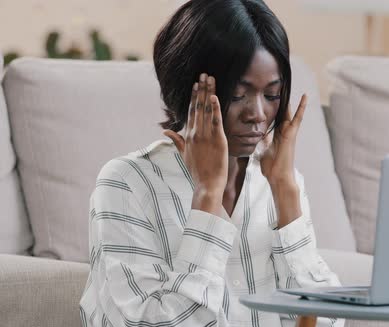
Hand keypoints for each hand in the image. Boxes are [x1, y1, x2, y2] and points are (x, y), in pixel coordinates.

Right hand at [163, 73, 227, 213]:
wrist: (207, 184)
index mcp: (189, 135)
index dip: (194, 97)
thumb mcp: (184, 154)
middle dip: (201, 89)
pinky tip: (215, 97)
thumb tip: (165, 132)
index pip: (191, 111)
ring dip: (208, 93)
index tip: (196, 84)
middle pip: (198, 106)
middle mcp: (196, 133)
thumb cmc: (197, 171)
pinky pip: (216, 121)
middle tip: (204, 74)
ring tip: (210, 79)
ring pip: (207, 110)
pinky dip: (215, 109)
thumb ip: (176, 141)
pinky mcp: (217, 141)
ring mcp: (206, 136)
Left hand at [260, 94, 306, 227]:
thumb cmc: (271, 168)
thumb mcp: (261, 151)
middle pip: (281, 111)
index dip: (271, 107)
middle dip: (280, 99)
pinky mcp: (292, 133)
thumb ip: (260, 143)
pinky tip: (305, 96)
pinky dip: (302, 107)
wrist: (278, 177)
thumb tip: (253, 138)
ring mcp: (289, 132)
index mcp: (275, 135)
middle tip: (279, 84)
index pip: (273, 117)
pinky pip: (298, 118)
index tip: (268, 96)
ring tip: (289, 84)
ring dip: (290, 99)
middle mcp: (283, 131)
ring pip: (289, 111)